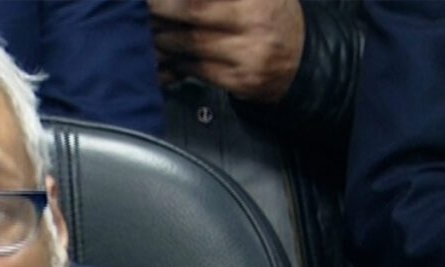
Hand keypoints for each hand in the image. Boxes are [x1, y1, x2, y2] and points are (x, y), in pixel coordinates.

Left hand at [148, 0, 304, 102]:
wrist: (301, 59)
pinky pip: (196, 70)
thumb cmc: (269, 17)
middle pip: (193, 11)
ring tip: (149, 32)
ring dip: (162, 39)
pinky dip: (175, 63)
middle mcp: (256, 20)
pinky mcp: (242, 80)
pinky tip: (164, 58)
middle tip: (142, 9)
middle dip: (161, 10)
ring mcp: (250, 53)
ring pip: (190, 44)